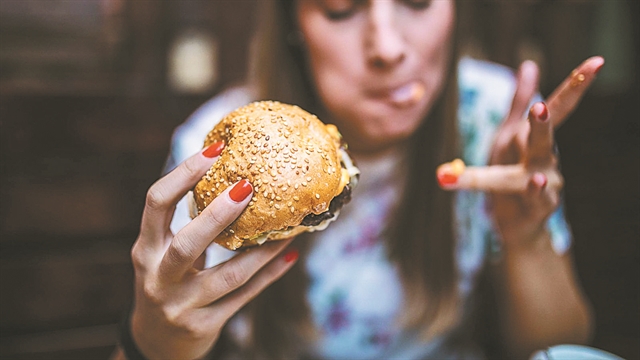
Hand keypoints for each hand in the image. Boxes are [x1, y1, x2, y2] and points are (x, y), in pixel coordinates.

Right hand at [129, 143, 297, 358]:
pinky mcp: (203, 326)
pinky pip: (243, 298)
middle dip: (218, 215)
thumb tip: (233, 177)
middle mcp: (158, 277)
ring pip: (226, 276)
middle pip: (187, 244)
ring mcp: (180, 306)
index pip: (156, 203)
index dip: (183, 174)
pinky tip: (290, 256)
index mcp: (146, 249)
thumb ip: (186, 224)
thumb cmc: (167, 282)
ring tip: (287, 229)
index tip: (215, 150)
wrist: (156, 344)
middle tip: (248, 186)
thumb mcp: (164, 253)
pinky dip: (269, 275)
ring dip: (261, 251)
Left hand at [438, 56, 603, 246]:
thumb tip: (529, 65)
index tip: (597, 62)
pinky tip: (535, 179)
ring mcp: (548, 183)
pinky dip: (534, 189)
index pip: (557, 108)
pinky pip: (535, 197)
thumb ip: (517, 102)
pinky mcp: (539, 207)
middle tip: (541, 104)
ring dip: (537, 144)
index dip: (575, 85)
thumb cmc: (511, 176)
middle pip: (546, 134)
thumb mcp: (508, 136)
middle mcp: (547, 158)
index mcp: (536, 139)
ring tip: (538, 126)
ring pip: (539, 164)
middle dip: (548, 117)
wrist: (515, 223)